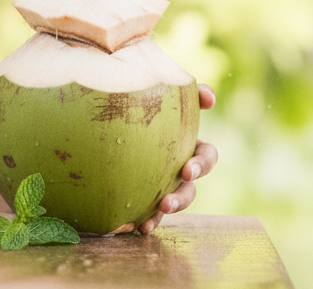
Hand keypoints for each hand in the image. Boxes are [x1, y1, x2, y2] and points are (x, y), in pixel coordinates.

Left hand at [137, 84, 217, 234]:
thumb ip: (175, 86)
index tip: (188, 169)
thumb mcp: (151, 87)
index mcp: (185, 143)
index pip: (206, 154)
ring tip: (161, 208)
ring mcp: (161, 181)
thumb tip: (209, 96)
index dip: (203, 162)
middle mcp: (177, 165)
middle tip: (175, 185)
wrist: (103, 115)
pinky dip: (149, 219)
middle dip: (187, 189)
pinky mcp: (143, 193)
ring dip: (174, 205)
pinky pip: (150, 211)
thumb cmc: (134, 98)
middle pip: (193, 183)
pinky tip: (139, 226)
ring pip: (176, 200)